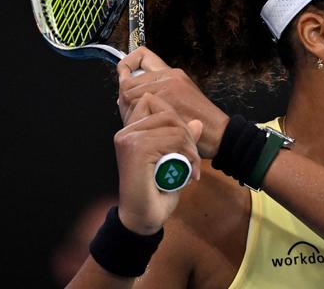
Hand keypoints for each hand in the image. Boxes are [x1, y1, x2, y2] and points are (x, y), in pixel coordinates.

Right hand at [114, 92, 201, 234]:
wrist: (144, 219)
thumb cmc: (156, 192)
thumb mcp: (175, 160)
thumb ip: (182, 140)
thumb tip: (196, 122)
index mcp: (131, 131)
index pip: (155, 103)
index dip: (177, 121)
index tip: (185, 146)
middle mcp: (126, 132)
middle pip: (167, 113)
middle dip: (187, 134)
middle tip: (193, 160)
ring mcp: (129, 138)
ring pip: (174, 125)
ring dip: (190, 146)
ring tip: (192, 167)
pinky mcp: (137, 148)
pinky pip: (174, 139)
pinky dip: (189, 154)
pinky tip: (190, 172)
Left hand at [117, 47, 229, 158]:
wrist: (218, 133)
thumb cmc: (200, 123)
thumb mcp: (180, 101)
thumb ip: (156, 93)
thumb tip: (125, 95)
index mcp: (172, 73)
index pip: (141, 56)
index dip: (127, 65)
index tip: (124, 77)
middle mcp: (169, 75)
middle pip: (128, 79)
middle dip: (123, 98)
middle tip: (130, 113)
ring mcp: (167, 86)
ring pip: (128, 92)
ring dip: (126, 110)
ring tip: (138, 122)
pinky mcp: (166, 99)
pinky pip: (135, 104)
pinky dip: (133, 117)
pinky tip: (143, 126)